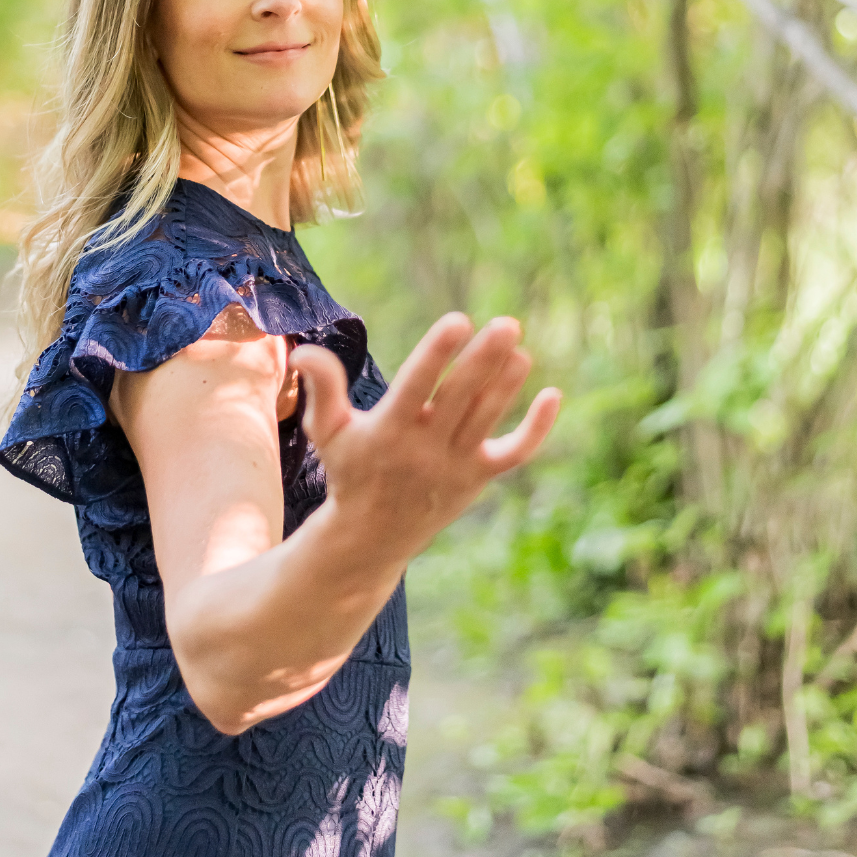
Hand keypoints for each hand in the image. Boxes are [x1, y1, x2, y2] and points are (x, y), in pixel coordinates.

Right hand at [290, 314, 559, 564]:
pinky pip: (514, 452)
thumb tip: (304, 351)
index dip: (438, 353)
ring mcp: (456, 464)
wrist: (373, 536)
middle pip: (462, 397)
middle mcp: (425, 448)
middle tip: (508, 324)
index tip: (458, 321)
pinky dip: (536, 428)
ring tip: (520, 347)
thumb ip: (322, 388)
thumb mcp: (328, 432)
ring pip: (488, 418)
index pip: (417, 385)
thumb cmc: (350, 472)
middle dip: (486, 360)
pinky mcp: (478, 477)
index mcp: (389, 431)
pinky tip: (552, 396)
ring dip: (507, 383)